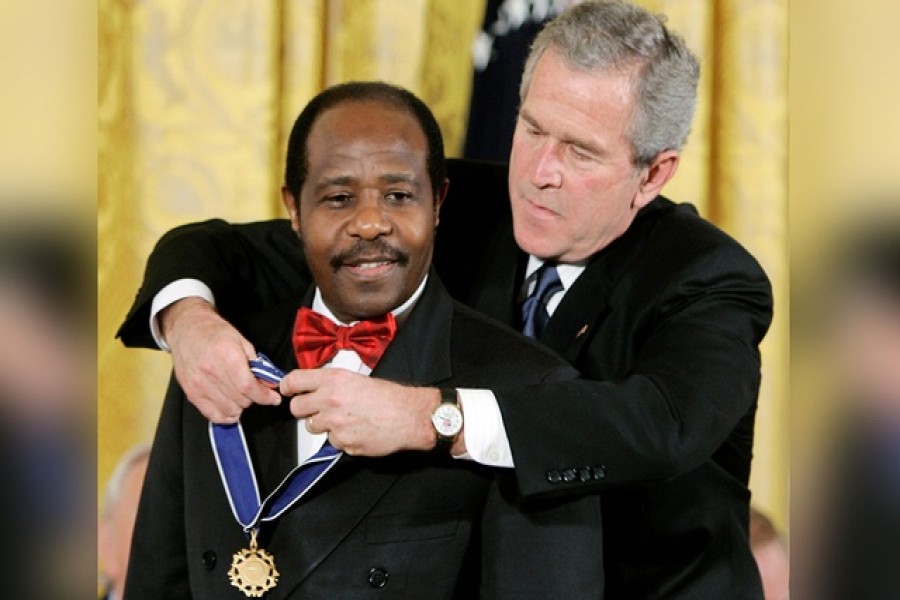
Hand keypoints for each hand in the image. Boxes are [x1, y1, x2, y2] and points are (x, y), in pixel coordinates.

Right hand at [161, 297, 280, 421]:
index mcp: (226, 356)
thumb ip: (257, 364)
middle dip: (254, 398)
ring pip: (229, 410)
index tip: (273, 398)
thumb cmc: (214, 333)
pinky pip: (212, 414)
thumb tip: (269, 384)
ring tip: (241, 395)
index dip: (264, 396)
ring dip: (240, 406)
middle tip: (255, 390)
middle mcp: (211, 372)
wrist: (187, 330)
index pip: (248, 386)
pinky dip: (225, 415)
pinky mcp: (191, 393)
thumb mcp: (241, 341)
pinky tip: (230, 407)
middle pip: (240, 399)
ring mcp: (199, 385)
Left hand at [280, 368, 438, 455]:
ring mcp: (335, 424)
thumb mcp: (356, 378)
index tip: (288, 390)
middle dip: (305, 409)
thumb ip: (331, 383)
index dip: (288, 386)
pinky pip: (332, 442)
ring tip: (345, 419)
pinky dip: (341, 438)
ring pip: (312, 427)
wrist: (409, 416)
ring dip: (324, 425)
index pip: (294, 381)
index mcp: (333, 380)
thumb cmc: (389, 396)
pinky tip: (357, 430)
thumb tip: (313, 389)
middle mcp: (330, 401)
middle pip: (296, 408)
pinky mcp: (343, 443)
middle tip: (319, 408)